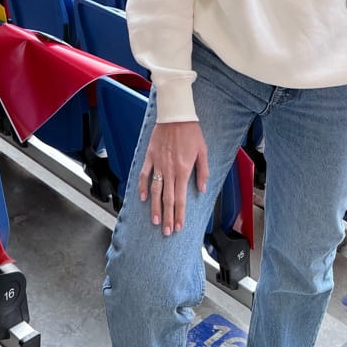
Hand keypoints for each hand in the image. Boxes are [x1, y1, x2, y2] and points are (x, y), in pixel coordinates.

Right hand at [138, 121, 208, 236]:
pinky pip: (145, 174)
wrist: (175, 115)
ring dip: (154, 207)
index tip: (178, 227)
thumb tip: (202, 189)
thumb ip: (203, 172)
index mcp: (183, 170)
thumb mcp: (203, 151)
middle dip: (167, 217)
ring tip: (154, 220)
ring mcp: (158, 164)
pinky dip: (143, 187)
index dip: (179, 214)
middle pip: (167, 198)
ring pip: (155, 190)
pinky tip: (143, 198)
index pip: (180, 198)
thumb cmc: (191, 131)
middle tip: (165, 231)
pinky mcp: (150, 156)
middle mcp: (170, 170)